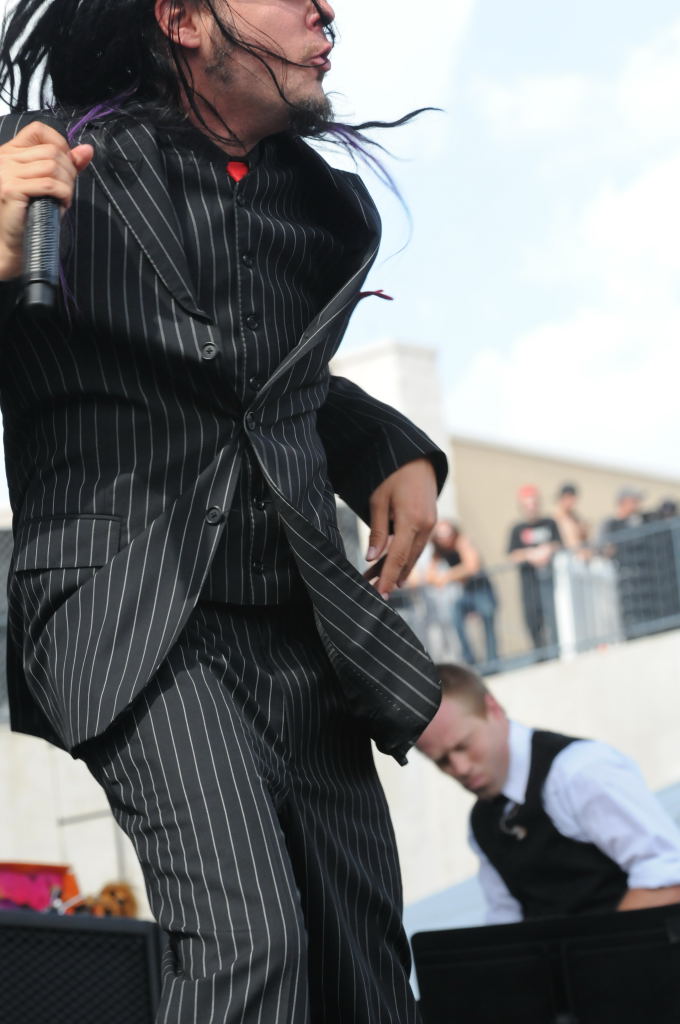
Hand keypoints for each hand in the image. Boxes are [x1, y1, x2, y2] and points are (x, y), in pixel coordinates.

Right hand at [0, 121, 93, 279]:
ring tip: (63, 199)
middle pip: (51, 151)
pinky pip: (49, 184)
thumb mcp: (47, 186)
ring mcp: (5, 172)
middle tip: (67, 191)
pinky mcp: (11, 189)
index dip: (60, 144)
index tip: (67, 165)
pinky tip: (61, 205)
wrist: (11, 244)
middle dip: (69, 171)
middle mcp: (4, 158)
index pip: (38, 131)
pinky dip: (63, 195)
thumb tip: (87, 150)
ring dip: (67, 185)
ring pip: (52, 166)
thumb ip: (66, 165)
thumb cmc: (29, 217)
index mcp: (10, 153)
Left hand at [363, 458, 437, 597]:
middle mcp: (425, 525)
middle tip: (374, 592)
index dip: (388, 576)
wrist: (418, 459)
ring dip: (397, 570)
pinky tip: (394, 567)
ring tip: (378, 582)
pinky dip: (405, 557)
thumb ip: (377, 531)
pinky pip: (417, 545)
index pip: (398, 556)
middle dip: (391, 577)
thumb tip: (371, 557)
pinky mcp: (430, 522)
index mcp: (411, 519)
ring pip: (413, 555)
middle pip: (407, 560)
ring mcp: (430, 524)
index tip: (380, 593)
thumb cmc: (393, 475)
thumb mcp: (378, 500)